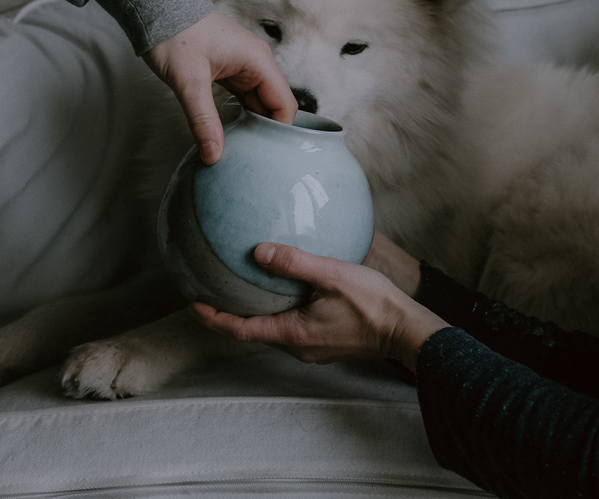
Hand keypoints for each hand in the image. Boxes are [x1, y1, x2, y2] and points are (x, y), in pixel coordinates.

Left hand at [143, 12, 296, 163]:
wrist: (157, 8)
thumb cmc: (175, 34)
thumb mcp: (188, 81)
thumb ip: (203, 120)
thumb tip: (214, 155)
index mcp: (258, 61)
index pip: (285, 105)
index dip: (278, 132)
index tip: (263, 156)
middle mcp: (258, 64)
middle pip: (274, 107)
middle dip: (264, 133)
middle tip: (250, 160)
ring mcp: (245, 68)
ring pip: (258, 105)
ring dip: (251, 126)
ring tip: (240, 151)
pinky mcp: (231, 72)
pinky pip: (244, 99)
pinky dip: (240, 116)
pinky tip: (229, 133)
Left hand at [191, 243, 448, 370]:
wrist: (405, 330)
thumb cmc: (372, 305)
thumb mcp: (331, 276)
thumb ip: (294, 263)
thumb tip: (258, 251)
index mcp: (291, 333)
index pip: (239, 329)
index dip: (213, 317)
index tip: (193, 303)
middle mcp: (297, 346)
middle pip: (253, 332)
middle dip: (230, 314)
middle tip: (213, 292)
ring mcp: (313, 348)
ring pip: (273, 330)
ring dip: (255, 313)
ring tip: (244, 289)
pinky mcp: (326, 343)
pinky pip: (292, 328)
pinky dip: (278, 312)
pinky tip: (285, 293)